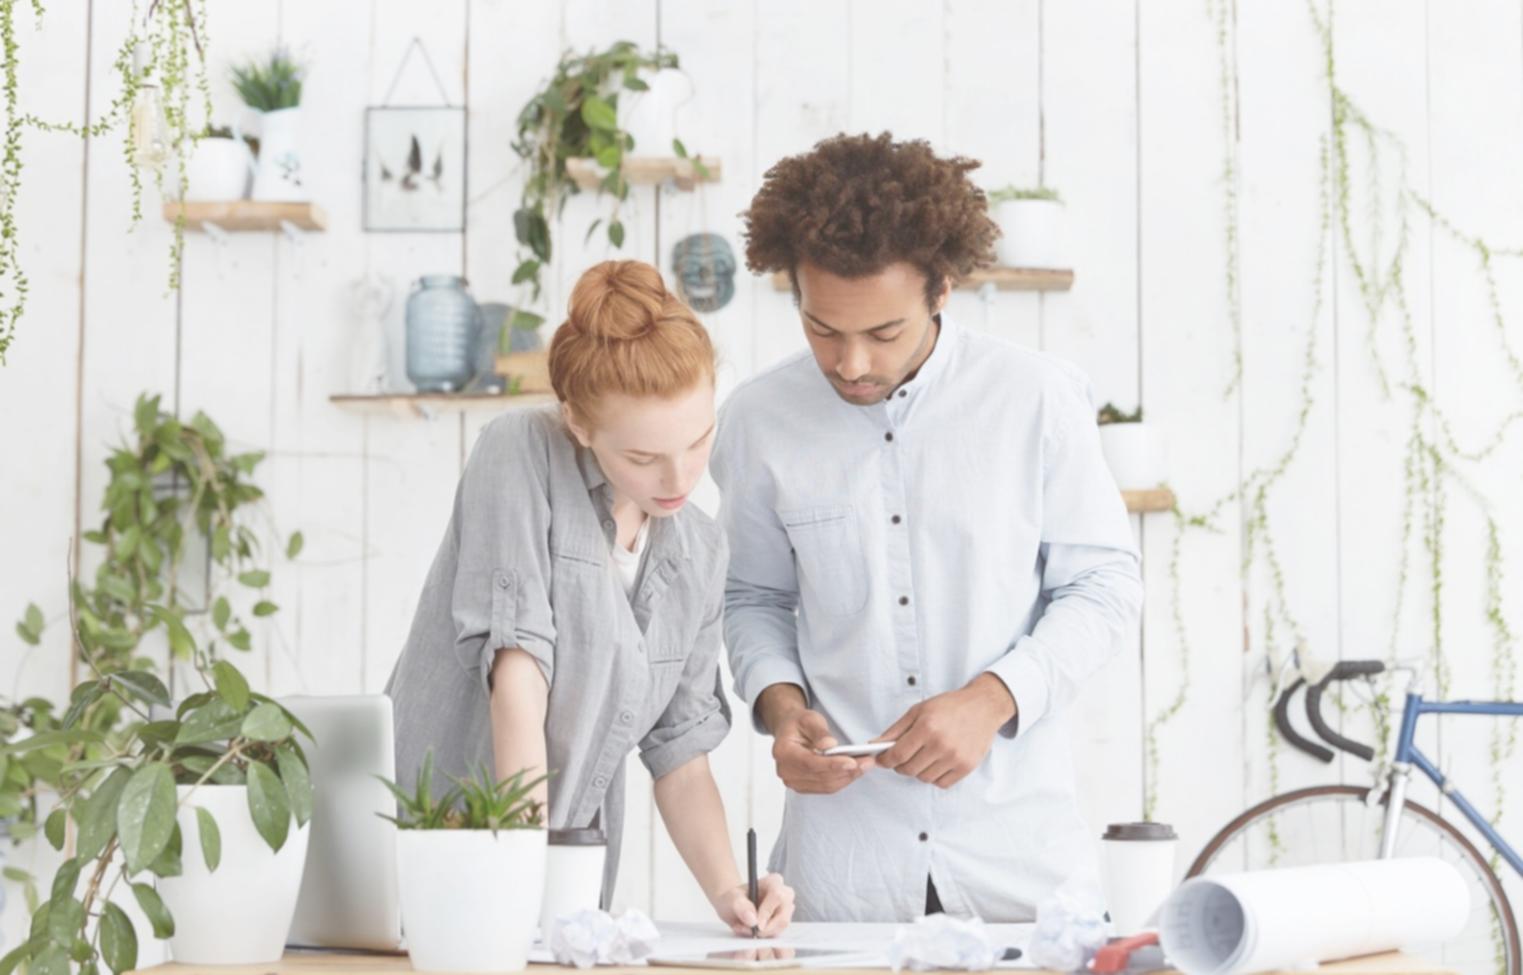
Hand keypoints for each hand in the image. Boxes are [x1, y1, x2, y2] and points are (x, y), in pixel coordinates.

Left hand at [711, 873, 794, 937]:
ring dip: (764, 933)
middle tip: (753, 932)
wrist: (734, 907)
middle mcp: (785, 894)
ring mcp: (787, 909)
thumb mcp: (731, 899)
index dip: (767, 912)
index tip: (755, 925)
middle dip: (767, 928)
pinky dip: (765, 936)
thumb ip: (740, 906)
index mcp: (773, 881)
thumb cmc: (734, 899)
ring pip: (782, 927)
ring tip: (748, 929)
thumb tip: (752, 920)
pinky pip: (779, 933)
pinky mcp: (784, 921)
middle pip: (783, 915)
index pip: (777, 896)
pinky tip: (754, 931)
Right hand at [770, 705, 870, 793]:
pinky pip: (827, 787)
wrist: (790, 731)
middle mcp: (785, 771)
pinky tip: (855, 770)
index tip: (852, 762)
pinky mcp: (803, 786)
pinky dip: (843, 779)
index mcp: (783, 752)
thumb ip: (819, 732)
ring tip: (865, 765)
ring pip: (826, 785)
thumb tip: (829, 745)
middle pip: (820, 777)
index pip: (810, 763)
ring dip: (848, 777)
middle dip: (846, 771)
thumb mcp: (809, 719)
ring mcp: (793, 781)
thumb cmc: (799, 723)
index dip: (832, 764)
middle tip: (868, 762)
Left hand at [875, 674, 1015, 788]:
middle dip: (900, 766)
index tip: (881, 759)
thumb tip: (875, 744)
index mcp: (927, 727)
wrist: (983, 707)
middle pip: (909, 769)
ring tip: (922, 756)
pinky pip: (941, 783)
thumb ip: (896, 729)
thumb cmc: (950, 706)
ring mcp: (955, 757)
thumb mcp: (919, 710)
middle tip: (902, 757)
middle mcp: (941, 744)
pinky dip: (934, 777)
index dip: (885, 760)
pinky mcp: (967, 767)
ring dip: (917, 771)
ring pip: (924, 778)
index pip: (898, 754)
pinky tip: (936, 763)